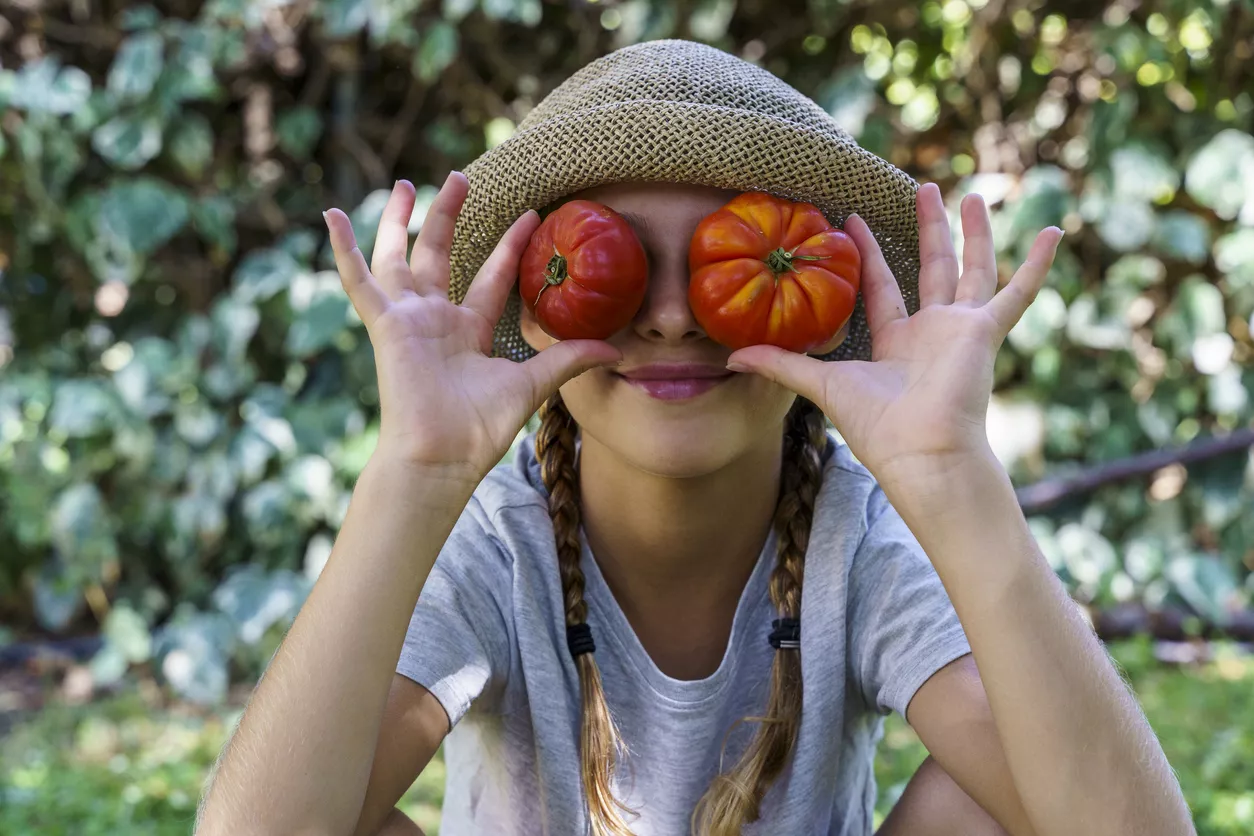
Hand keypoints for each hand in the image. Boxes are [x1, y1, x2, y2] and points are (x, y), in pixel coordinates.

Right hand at [324, 174, 621, 480]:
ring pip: (399, 258)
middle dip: (447, 216)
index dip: (508, 246)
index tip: (530, 214)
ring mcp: (407, 320)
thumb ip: (568, 359)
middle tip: (460, 177)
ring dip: (402, 221)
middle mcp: (435, 320)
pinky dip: (344, 249)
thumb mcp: (532, 383)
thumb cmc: (480, 429)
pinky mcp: (386, 325)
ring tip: (407, 182)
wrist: (443, 456)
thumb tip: (616, 351)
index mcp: (468, 332)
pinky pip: (359, 281)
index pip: (489, 277)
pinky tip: (333, 214)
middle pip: (438, 255)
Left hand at [724, 183, 1062, 490]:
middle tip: (924, 187)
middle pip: (931, 268)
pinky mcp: (985, 332)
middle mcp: (932, 332)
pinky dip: (1037, 265)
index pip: (882, 286)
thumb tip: (730, 358)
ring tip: (973, 195)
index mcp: (896, 342)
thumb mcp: (821, 385)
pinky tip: (1055, 232)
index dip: (869, 253)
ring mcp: (962, 330)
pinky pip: (1017, 292)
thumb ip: (781, 366)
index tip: (854, 218)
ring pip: (972, 269)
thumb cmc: (876, 428)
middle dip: (928, 229)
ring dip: (974, 233)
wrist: (921, 454)